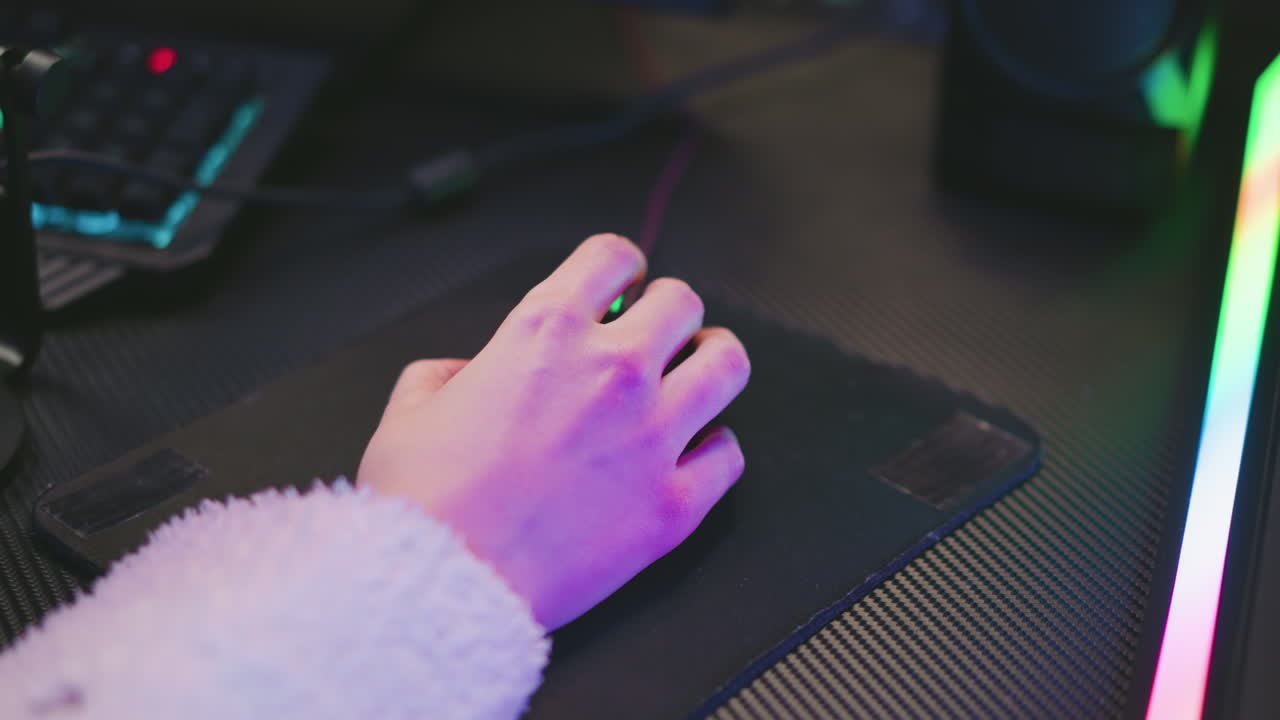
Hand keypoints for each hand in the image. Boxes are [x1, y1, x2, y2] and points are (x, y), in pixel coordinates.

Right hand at [357, 234, 749, 628]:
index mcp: (544, 332)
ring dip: (711, 364)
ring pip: (727, 364)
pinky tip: (688, 457)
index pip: (614, 256)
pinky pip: (728, 454)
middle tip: (654, 341)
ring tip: (694, 381)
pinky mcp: (674, 501)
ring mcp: (651, 434)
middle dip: (668, 316)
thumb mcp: (409, 413)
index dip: (620, 270)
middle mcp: (610, 370)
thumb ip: (443, 375)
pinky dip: (713, 451)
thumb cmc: (422, 504)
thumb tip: (464, 376)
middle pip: (683, 303)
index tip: (621, 288)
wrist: (444, 584)